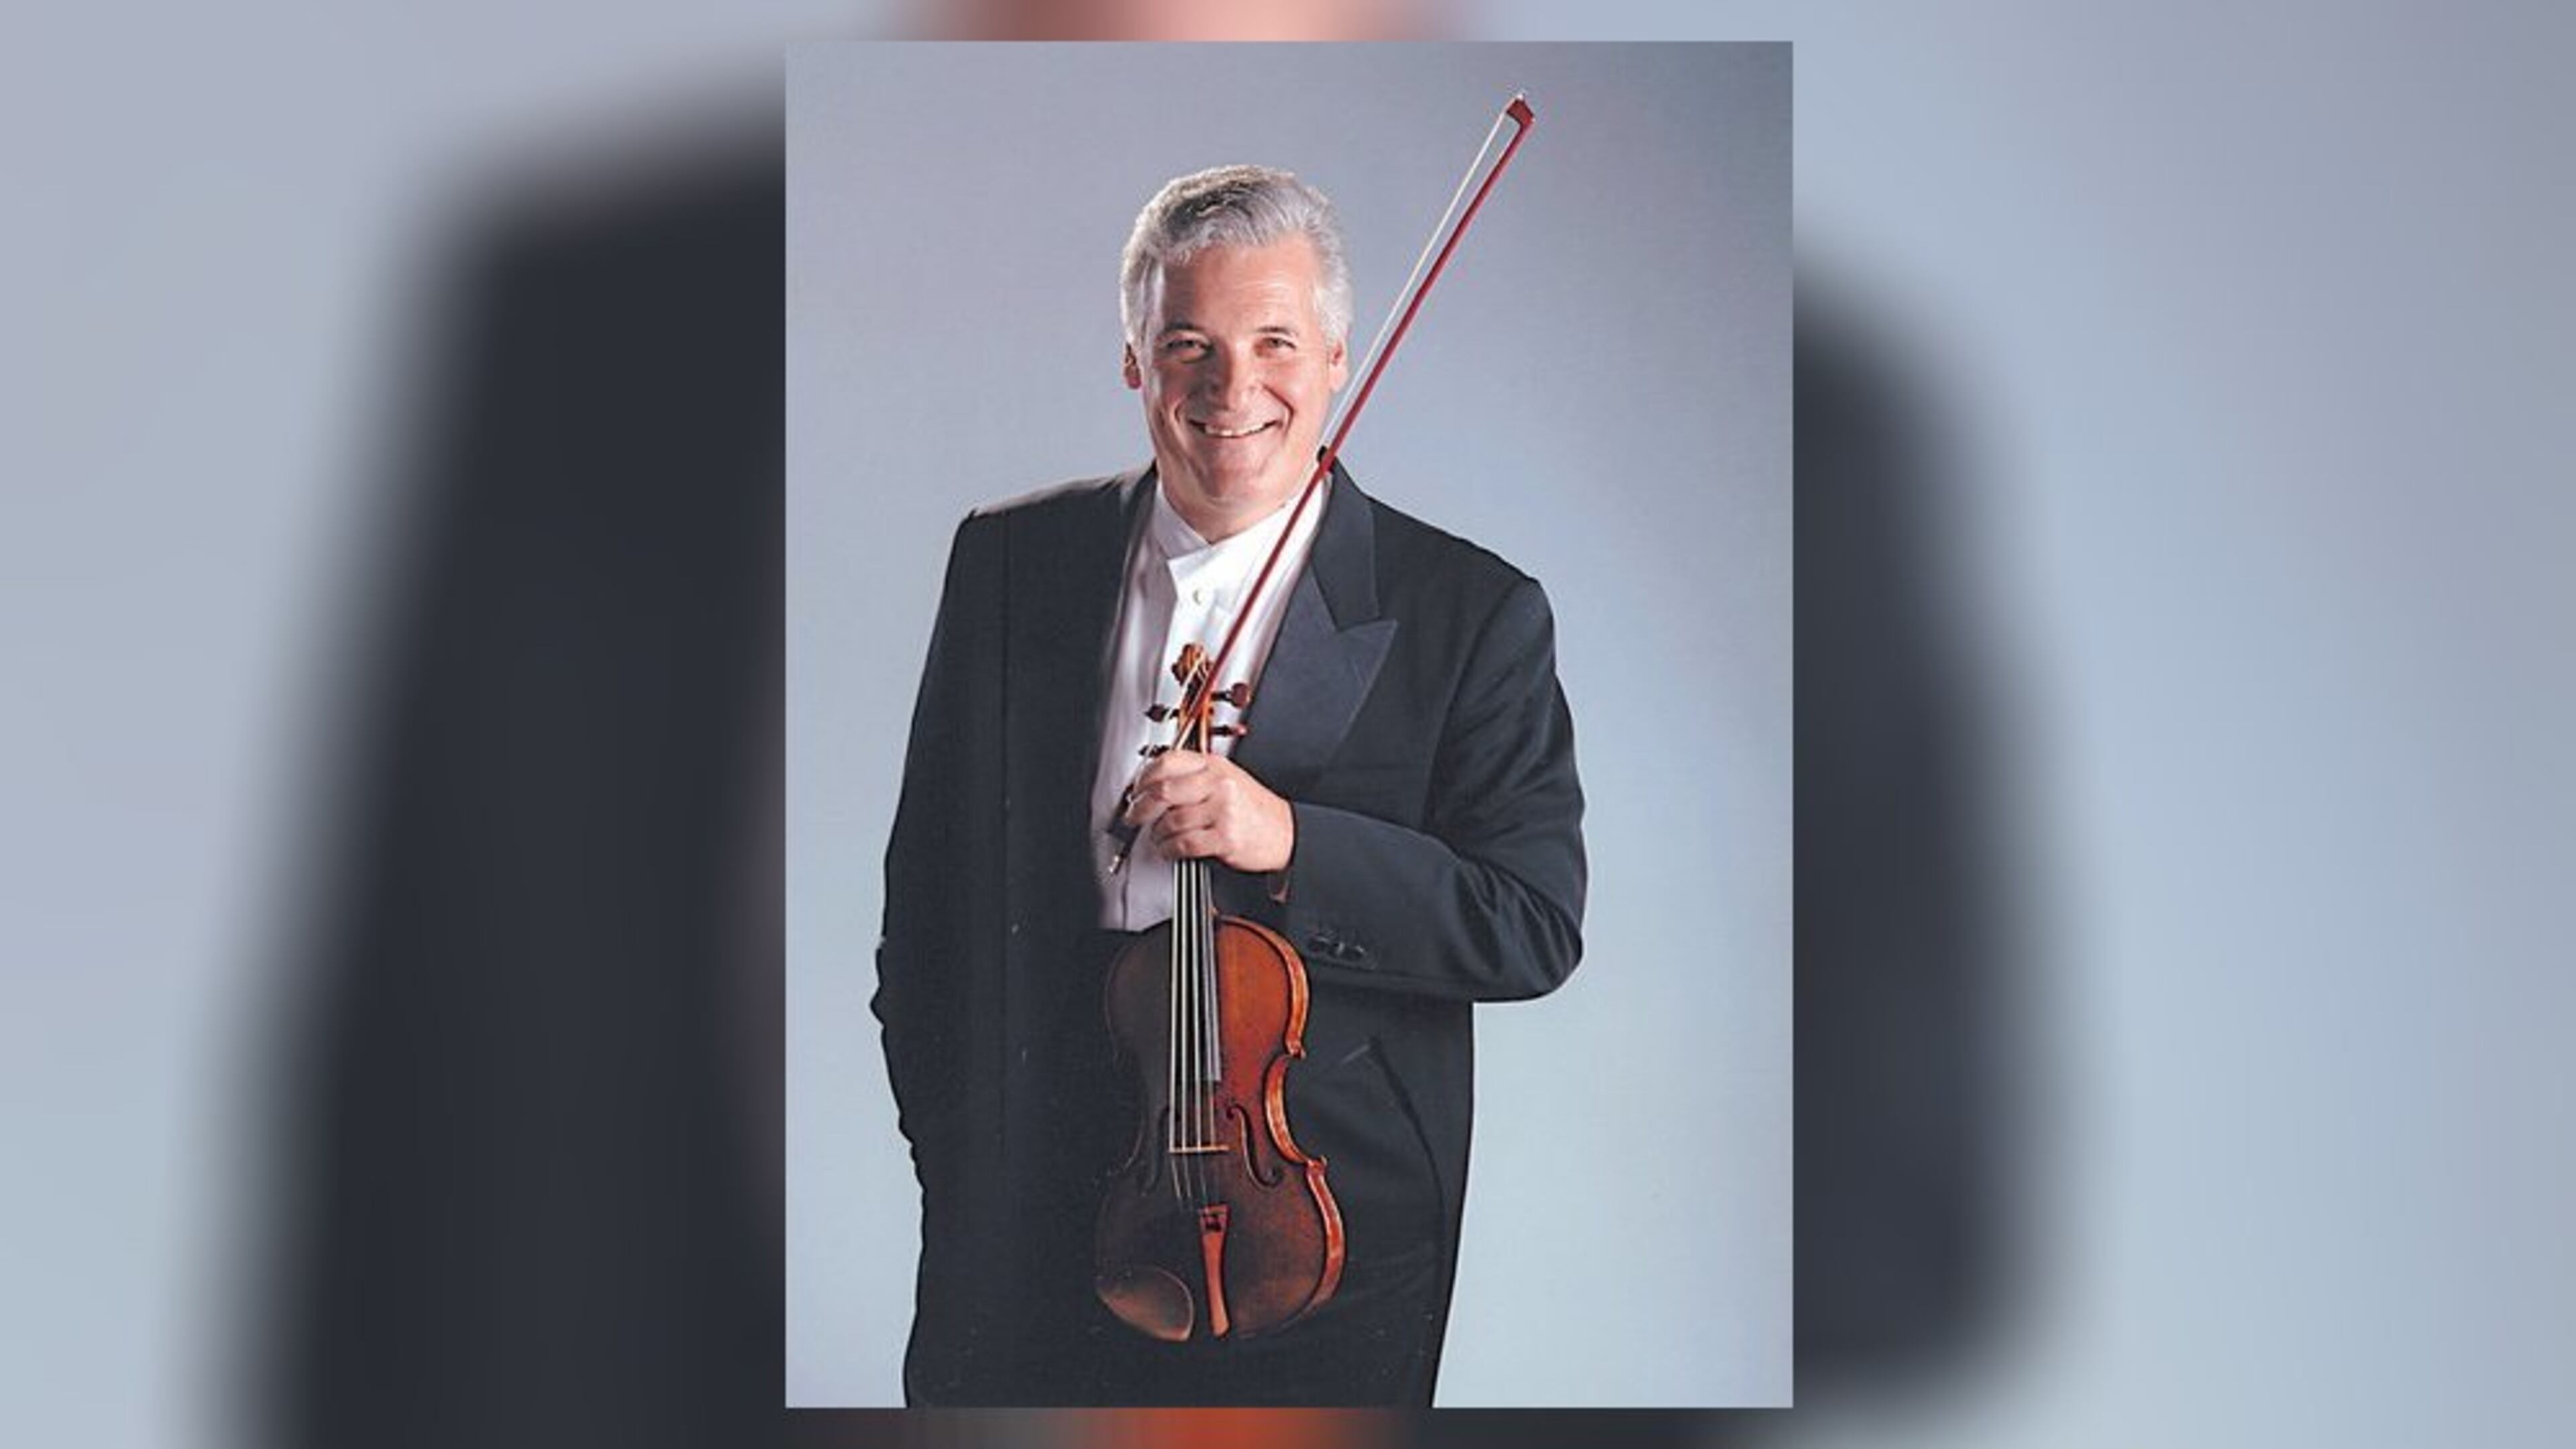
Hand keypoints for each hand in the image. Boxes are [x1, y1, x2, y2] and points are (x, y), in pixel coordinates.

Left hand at [1122, 749, 1294, 872]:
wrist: (1286, 832)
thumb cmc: (1253, 808)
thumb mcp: (1227, 779)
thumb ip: (1193, 777)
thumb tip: (1151, 786)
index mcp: (1215, 765)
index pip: (1167, 762)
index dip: (1143, 778)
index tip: (1136, 790)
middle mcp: (1218, 783)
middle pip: (1163, 791)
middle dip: (1140, 808)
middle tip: (1133, 816)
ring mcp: (1223, 810)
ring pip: (1171, 821)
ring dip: (1157, 834)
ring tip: (1159, 837)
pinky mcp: (1225, 837)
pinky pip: (1184, 844)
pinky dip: (1170, 850)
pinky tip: (1171, 850)